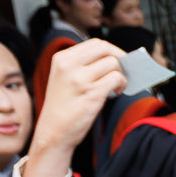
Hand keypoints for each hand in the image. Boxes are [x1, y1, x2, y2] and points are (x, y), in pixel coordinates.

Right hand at [27, 37, 126, 170]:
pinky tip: (115, 93)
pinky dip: (121, 85)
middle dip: (119, 58)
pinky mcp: (91, 93)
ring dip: (121, 74)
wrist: (53, 132)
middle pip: (105, 49)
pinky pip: (116, 79)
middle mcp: (69, 66)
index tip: (118, 59)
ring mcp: (79, 79)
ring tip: (115, 86)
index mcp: (62, 58)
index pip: (95, 43)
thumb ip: (83, 64)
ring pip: (113, 64)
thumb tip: (114, 57)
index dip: (111, 50)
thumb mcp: (64, 78)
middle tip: (123, 70)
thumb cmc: (63, 106)